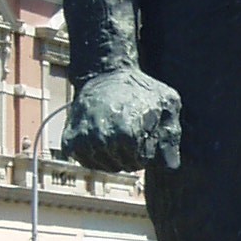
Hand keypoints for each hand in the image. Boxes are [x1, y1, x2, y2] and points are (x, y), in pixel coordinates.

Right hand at [62, 67, 181, 171]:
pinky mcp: (70, 142)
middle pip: (125, 166)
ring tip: (117, 131)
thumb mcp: (167, 104)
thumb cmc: (140, 88)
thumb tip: (171, 167)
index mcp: (127, 134)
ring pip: (106, 166)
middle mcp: (103, 140)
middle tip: (131, 129)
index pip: (144, 162)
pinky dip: (95, 155)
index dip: (148, 147)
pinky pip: (87, 162)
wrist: (105, 73)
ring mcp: (84, 142)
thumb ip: (171, 137)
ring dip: (115, 155)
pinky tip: (102, 137)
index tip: (145, 128)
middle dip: (133, 153)